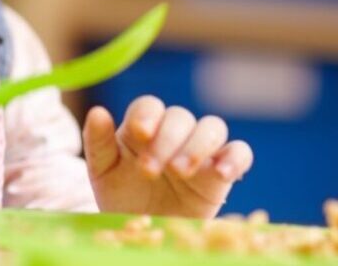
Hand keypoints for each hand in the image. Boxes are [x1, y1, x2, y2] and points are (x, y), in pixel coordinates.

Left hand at [83, 95, 252, 218]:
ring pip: (212, 127)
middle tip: (151, 170)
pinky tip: (223, 172)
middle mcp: (173, 132)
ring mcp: (199, 150)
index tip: (140, 134)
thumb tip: (98, 111)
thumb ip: (98, 142)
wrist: (143, 231)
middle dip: (167, 140)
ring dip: (198, 145)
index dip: (147, 115)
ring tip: (181, 171)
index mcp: (143, 126)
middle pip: (179, 116)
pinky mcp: (221, 173)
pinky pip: (239, 153)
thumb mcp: (103, 171)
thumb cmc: (122, 195)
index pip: (149, 106)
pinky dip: (235, 157)